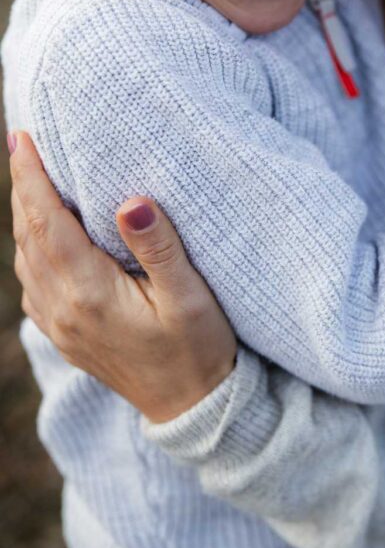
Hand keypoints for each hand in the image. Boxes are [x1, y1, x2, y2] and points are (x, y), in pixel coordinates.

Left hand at [9, 131, 236, 421]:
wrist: (192, 409)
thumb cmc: (199, 349)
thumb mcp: (190, 296)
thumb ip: (159, 247)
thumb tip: (131, 201)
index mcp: (90, 293)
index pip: (48, 223)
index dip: (32, 178)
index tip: (22, 138)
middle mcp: (64, 309)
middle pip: (29, 236)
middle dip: (24, 187)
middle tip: (21, 143)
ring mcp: (61, 326)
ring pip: (26, 259)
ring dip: (25, 217)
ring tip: (31, 179)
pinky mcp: (66, 336)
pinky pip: (32, 284)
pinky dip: (30, 249)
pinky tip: (42, 236)